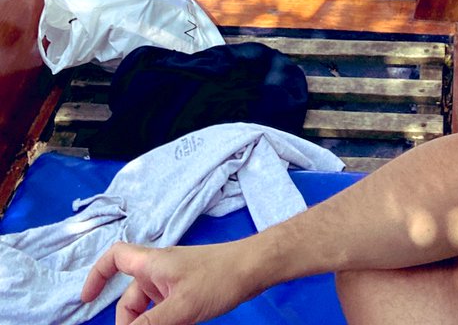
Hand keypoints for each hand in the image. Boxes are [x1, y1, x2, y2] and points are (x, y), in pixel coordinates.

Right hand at [82, 240, 251, 324]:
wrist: (254, 269)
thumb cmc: (218, 279)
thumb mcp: (180, 309)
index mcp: (152, 264)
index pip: (115, 258)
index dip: (97, 275)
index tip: (86, 300)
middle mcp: (159, 269)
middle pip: (129, 298)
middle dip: (130, 322)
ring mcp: (174, 280)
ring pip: (148, 308)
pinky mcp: (187, 290)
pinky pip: (165, 310)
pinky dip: (163, 323)